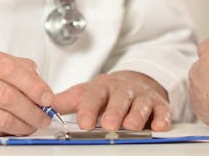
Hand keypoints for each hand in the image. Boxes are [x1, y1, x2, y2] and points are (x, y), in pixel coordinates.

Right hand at [0, 43, 54, 135]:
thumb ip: (12, 64)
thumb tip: (39, 80)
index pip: (10, 69)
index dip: (34, 85)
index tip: (47, 96)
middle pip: (7, 96)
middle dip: (32, 108)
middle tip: (44, 114)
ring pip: (0, 117)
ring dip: (23, 124)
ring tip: (32, 123)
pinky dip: (6, 132)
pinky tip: (14, 129)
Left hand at [53, 71, 170, 130]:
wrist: (134, 82)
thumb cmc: (108, 93)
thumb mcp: (86, 93)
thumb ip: (68, 101)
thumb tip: (46, 105)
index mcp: (103, 87)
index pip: (94, 95)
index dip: (89, 109)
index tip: (84, 123)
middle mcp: (123, 89)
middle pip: (120, 98)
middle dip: (115, 111)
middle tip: (109, 124)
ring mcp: (142, 96)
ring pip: (141, 104)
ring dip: (136, 115)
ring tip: (131, 126)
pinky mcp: (159, 105)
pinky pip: (162, 111)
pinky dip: (162, 118)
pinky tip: (159, 126)